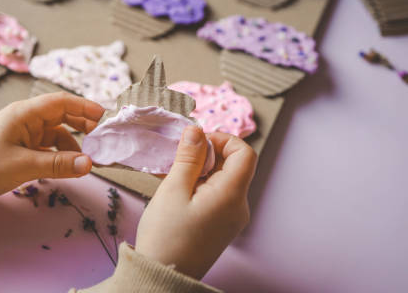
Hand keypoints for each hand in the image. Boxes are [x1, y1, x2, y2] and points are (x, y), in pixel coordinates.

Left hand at [0, 92, 104, 209]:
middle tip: (105, 138)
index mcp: (24, 114)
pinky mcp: (22, 148)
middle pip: (63, 115)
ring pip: (59, 133)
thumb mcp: (23, 165)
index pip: (61, 102)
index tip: (106, 117)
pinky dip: (62, 155)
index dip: (85, 107)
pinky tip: (69, 167)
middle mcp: (27, 119)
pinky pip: (50, 146)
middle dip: (85, 124)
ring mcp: (25, 133)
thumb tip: (89, 164)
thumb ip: (58, 164)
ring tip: (88, 161)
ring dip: (75, 145)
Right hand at [135, 126, 257, 279]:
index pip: (244, 152)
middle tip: (180, 161)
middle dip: (208, 155)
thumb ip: (188, 157)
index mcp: (231, 195)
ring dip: (202, 170)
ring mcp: (233, 218)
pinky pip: (218, 195)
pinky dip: (201, 185)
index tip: (196, 142)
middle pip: (234, 165)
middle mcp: (239, 206)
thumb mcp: (173, 190)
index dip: (222, 139)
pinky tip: (179, 192)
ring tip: (175, 178)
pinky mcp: (223, 225)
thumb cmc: (165, 236)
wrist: (162, 276)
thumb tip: (196, 130)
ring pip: (224, 179)